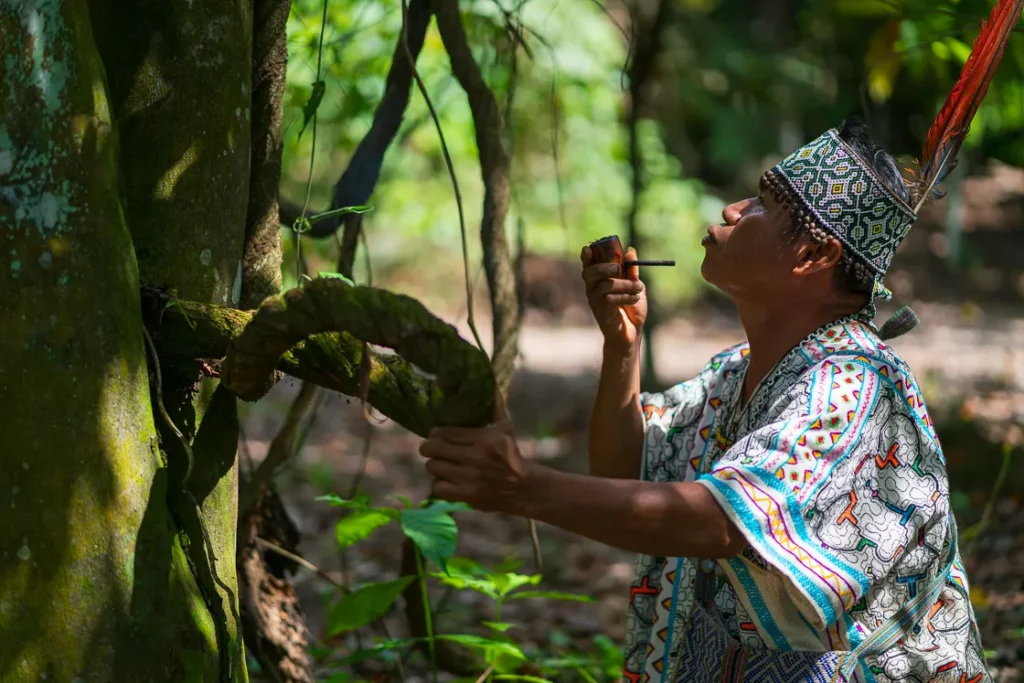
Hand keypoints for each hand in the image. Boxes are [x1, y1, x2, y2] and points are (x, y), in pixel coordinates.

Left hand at [418, 392, 536, 515]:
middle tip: (432, 448)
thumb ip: (494, 408)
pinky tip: (446, 480)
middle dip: (429, 447)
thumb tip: (488, 384)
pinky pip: (437, 487)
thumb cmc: (512, 455)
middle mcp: (474, 458)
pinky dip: (439, 484)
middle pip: (433, 449)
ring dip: (434, 465)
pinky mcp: (466, 496)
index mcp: (484, 439)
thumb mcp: (506, 429)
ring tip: (441, 463)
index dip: (435, 433)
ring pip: (433, 467)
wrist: (524, 488)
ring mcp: (469, 479)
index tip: (436, 434)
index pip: (445, 432)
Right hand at [581, 245, 646, 349]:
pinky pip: (610, 298)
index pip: (589, 265)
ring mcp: (595, 300)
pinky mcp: (600, 311)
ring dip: (625, 284)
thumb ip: (632, 270)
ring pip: (605, 284)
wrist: (633, 331)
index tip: (588, 248)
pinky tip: (634, 300)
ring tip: (639, 288)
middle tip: (620, 268)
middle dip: (605, 267)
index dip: (586, 256)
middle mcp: (593, 289)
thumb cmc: (632, 308)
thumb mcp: (635, 285)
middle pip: (590, 272)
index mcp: (599, 279)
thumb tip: (630, 251)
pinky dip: (626, 296)